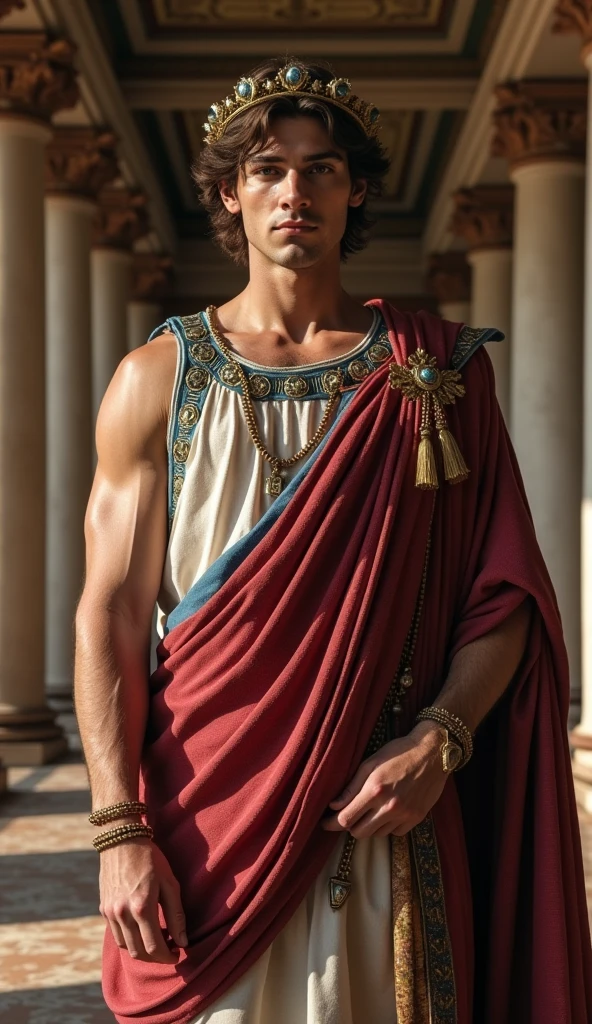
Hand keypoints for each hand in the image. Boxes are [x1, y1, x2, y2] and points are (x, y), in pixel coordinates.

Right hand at [99, 832, 186, 963]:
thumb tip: (183, 941)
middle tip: (168, 950)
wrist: (122, 840)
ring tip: (155, 941)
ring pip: (125, 947)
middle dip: (155, 958)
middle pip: (138, 953)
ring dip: (141, 950)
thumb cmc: (150, 859)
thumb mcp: (170, 883)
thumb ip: (176, 915)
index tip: (178, 954)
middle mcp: (122, 914)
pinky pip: (116, 934)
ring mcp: (110, 913)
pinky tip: (141, 930)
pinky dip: (129, 939)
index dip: (167, 957)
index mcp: (142, 908)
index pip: (154, 948)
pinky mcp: (103, 908)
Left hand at [322, 721, 447, 838]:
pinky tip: (388, 812)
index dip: (332, 823)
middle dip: (350, 826)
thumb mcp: (370, 763)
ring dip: (370, 826)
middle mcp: (389, 806)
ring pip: (377, 834)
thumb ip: (351, 786)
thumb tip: (333, 805)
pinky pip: (395, 833)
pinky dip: (388, 826)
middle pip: (359, 833)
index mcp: (374, 790)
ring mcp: (404, 815)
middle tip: (349, 816)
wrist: (433, 753)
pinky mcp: (417, 818)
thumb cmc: (399, 753)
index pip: (346, 818)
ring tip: (371, 811)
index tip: (325, 823)